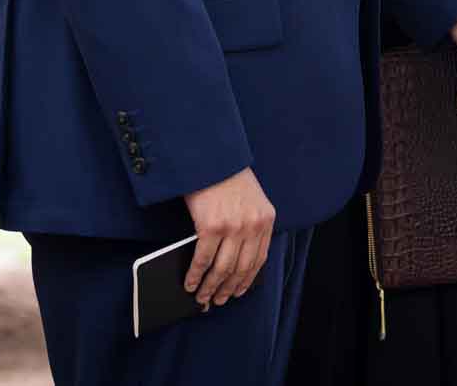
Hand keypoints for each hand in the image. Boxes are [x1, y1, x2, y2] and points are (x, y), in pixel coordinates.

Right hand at [184, 167, 275, 310]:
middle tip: (217, 300)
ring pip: (222, 269)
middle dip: (228, 289)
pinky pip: (203, 260)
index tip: (237, 292)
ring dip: (211, 287)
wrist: (210, 156)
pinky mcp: (211, 227)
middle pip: (241, 269)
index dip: (247, 280)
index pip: (259, 260)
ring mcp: (233, 227)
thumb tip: (233, 260)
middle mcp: (253, 225)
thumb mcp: (250, 200)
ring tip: (202, 297)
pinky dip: (195, 275)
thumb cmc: (226, 177)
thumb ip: (249, 225)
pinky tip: (190, 283)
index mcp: (266, 220)